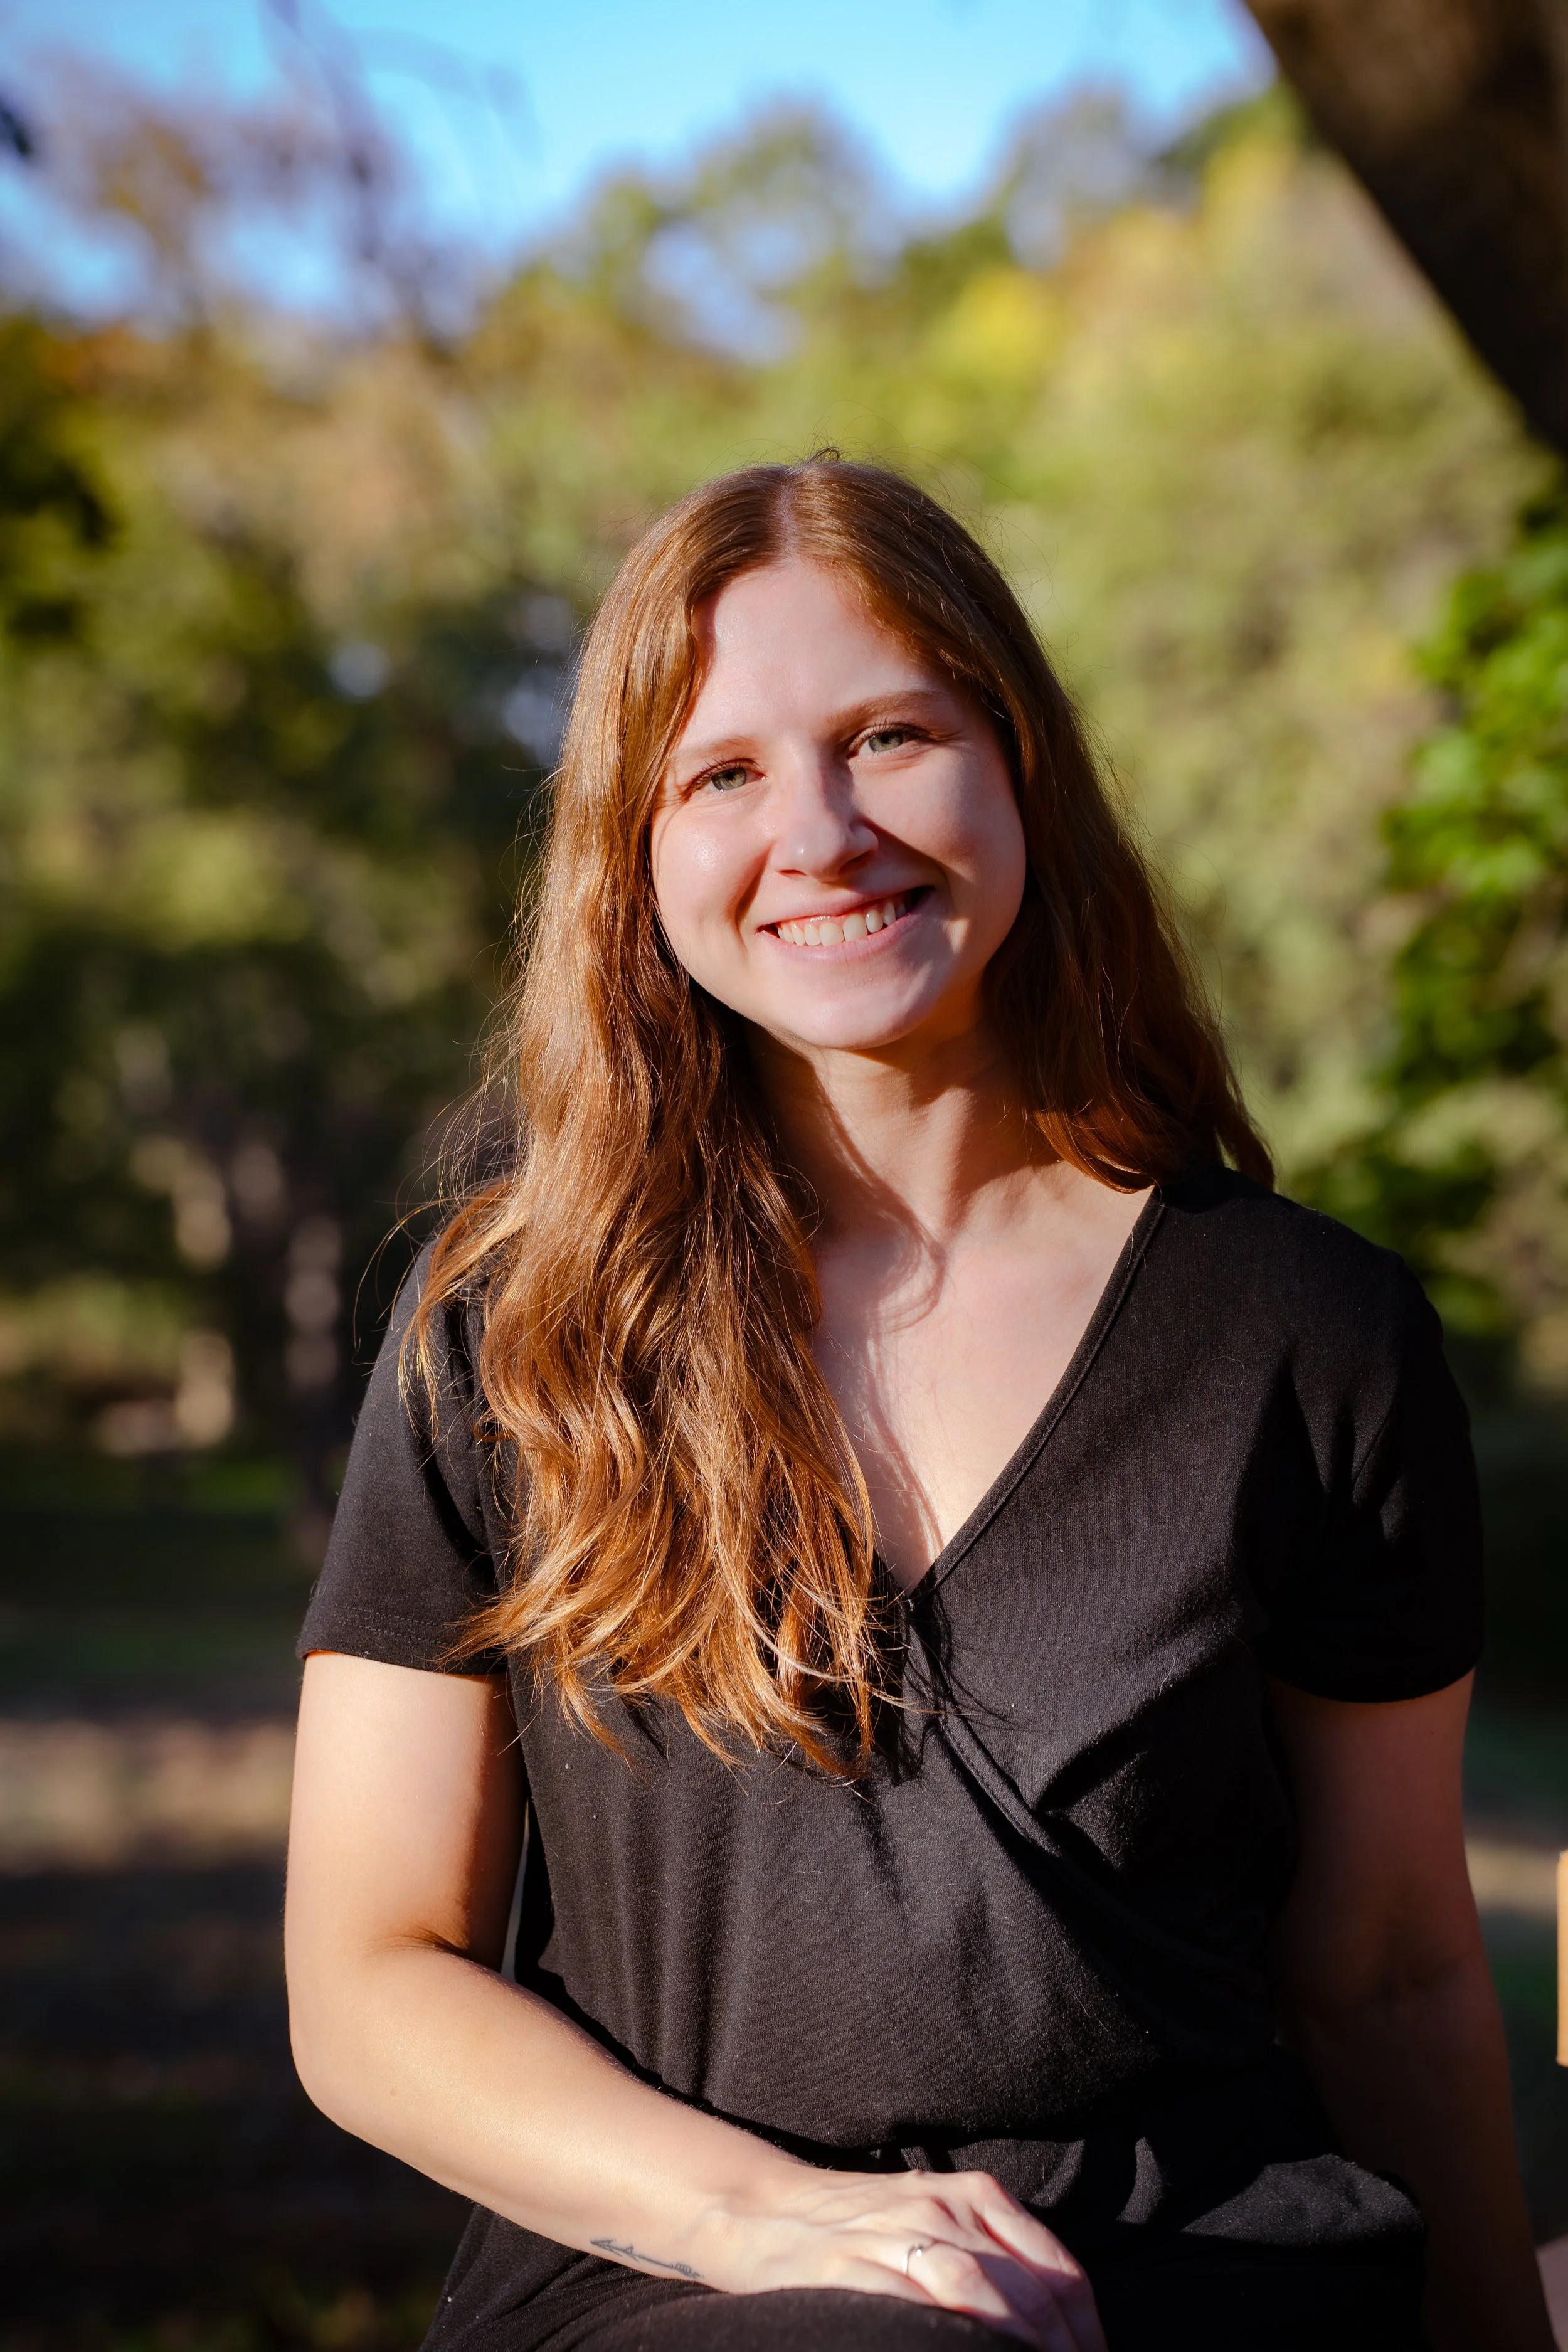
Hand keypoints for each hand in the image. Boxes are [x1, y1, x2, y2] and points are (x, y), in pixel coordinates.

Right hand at [698, 2163, 1106, 2350]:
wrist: (763, 2210)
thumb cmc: (861, 2223)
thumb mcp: (937, 2216)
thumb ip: (995, 2252)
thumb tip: (1063, 2323)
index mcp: (973, 2195)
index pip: (1057, 2270)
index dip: (1087, 2331)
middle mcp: (940, 2208)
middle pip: (1027, 2289)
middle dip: (1062, 2350)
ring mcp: (893, 2236)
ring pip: (977, 2291)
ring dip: (1016, 2345)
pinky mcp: (847, 2268)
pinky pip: (908, 2307)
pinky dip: (944, 2339)